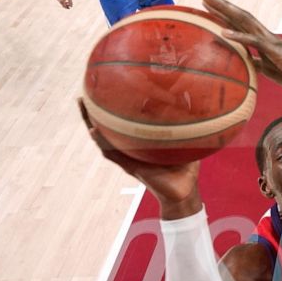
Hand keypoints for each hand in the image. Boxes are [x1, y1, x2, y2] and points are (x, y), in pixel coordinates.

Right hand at [79, 99, 201, 217]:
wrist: (185, 191)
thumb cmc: (186, 167)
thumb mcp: (188, 142)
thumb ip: (188, 127)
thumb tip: (197, 105)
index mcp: (142, 142)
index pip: (126, 122)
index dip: (115, 108)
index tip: (106, 89)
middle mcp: (131, 148)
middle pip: (108, 127)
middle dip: (95, 111)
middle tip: (85, 94)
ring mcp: (128, 157)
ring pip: (104, 138)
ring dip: (91, 122)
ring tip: (83, 106)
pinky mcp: (130, 167)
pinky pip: (113, 154)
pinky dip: (103, 143)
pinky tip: (94, 131)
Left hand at [195, 0, 281, 93]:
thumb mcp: (268, 69)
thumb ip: (255, 61)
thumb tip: (245, 60)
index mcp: (261, 39)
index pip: (237, 20)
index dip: (220, 10)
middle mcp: (265, 35)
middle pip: (237, 13)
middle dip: (217, 1)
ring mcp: (270, 41)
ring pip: (244, 20)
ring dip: (224, 9)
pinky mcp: (275, 52)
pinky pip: (255, 42)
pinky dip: (239, 37)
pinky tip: (224, 32)